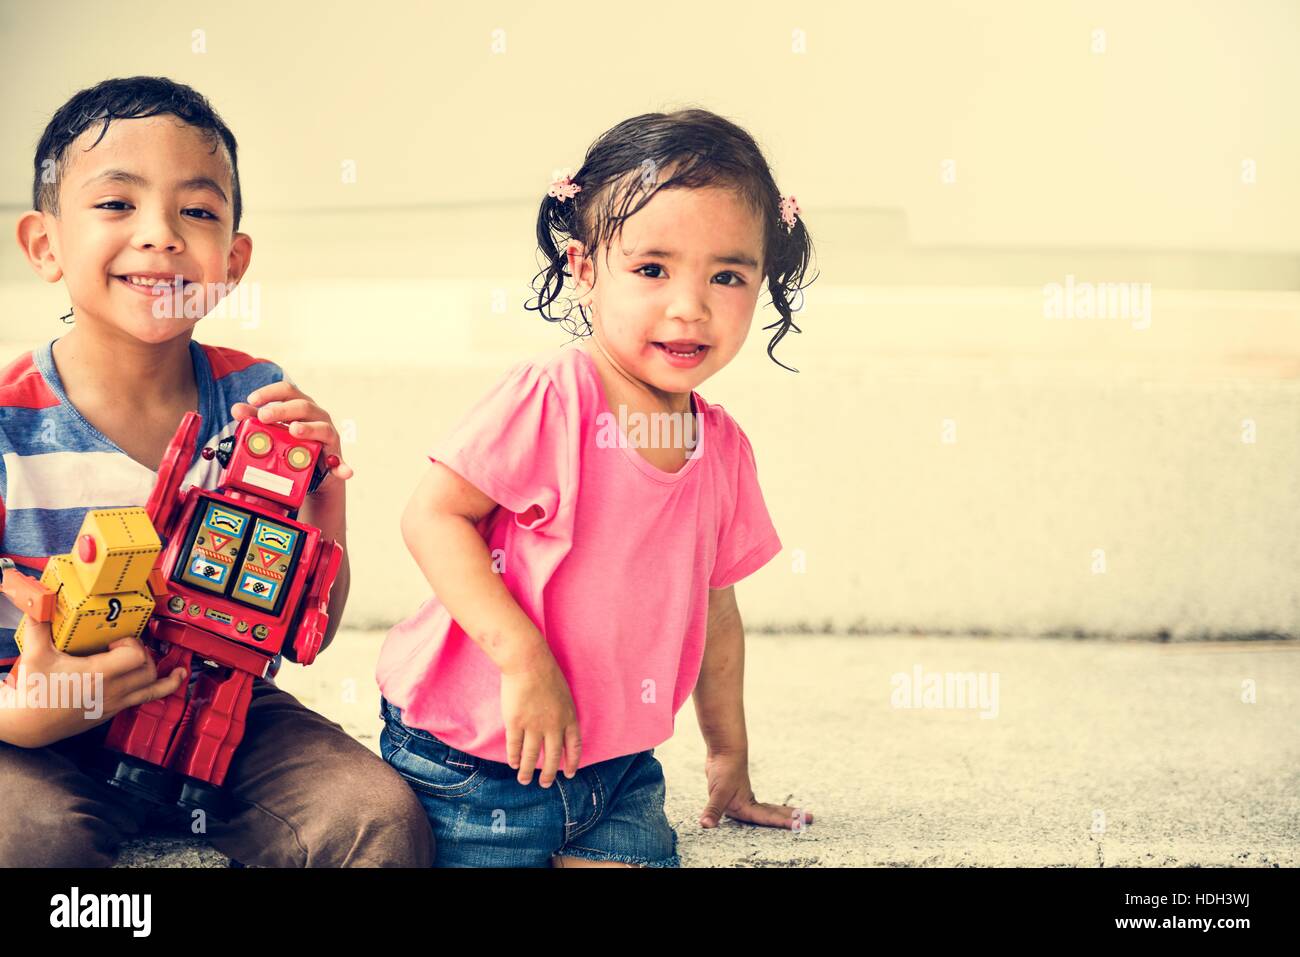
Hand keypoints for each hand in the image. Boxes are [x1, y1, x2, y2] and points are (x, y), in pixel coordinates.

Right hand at [1, 618, 186, 747]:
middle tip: (128, 644)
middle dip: (143, 652)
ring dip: (161, 670)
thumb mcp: (35, 655)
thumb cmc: (34, 692)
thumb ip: (39, 625)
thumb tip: (40, 602)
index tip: (117, 639)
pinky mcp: (113, 711)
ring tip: (173, 662)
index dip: (132, 643)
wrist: (28, 725)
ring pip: (153, 686)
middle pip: (148, 668)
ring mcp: (114, 703)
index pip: (135, 657)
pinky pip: (146, 699)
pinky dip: (163, 688)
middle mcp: (111, 691)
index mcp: (97, 675)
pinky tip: (175, 679)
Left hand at [231, 382, 354, 487]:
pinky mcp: (335, 458)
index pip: (287, 391)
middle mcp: (317, 417)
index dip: (270, 392)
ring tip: (294, 431)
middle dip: (282, 410)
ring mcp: (328, 436)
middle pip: (303, 406)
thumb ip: (255, 420)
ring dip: (308, 429)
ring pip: (322, 428)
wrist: (312, 472)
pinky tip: (343, 471)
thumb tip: (236, 409)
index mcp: (300, 406)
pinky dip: (341, 467)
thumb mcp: (272, 430)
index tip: (252, 400)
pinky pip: (339, 463)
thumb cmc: (292, 444)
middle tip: (263, 416)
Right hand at [500, 648, 580, 787]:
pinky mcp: (515, 722)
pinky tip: (513, 764)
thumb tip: (560, 729)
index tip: (569, 773)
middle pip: (552, 756)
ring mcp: (534, 725)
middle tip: (546, 784)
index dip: (572, 762)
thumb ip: (563, 713)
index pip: (573, 746)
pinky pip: (514, 746)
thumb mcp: (564, 694)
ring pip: (531, 756)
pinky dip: (513, 757)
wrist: (528, 662)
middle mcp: (553, 725)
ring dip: (527, 771)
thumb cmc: (547, 672)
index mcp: (569, 717)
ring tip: (524, 780)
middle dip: (549, 773)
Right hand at [699, 751, 813, 830]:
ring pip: (771, 812)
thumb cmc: (721, 771)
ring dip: (786, 814)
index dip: (781, 822)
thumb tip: (704, 824)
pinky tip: (786, 811)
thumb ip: (712, 810)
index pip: (765, 820)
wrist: (722, 753)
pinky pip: (767, 807)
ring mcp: (746, 804)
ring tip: (804, 816)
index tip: (797, 824)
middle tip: (811, 819)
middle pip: (772, 818)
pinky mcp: (747, 797)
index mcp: (741, 810)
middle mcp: (744, 809)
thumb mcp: (718, 792)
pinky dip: (777, 809)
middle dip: (790, 819)